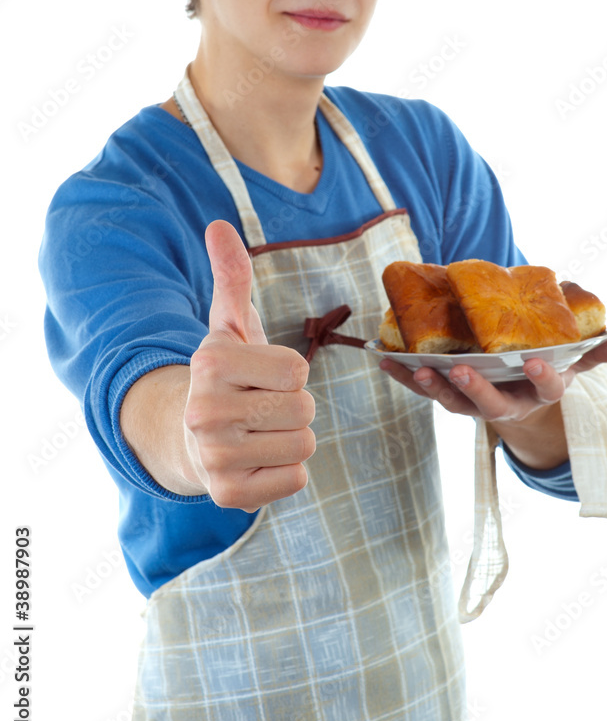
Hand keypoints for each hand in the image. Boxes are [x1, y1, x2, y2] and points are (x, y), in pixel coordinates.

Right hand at [184, 220, 315, 511]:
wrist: (188, 435)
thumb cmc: (227, 375)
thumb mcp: (229, 324)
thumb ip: (232, 275)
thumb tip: (219, 225)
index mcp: (211, 363)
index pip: (298, 369)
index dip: (289, 371)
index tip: (260, 374)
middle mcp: (205, 411)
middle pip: (304, 408)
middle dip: (292, 405)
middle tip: (259, 405)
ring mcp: (214, 457)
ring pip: (304, 444)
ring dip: (291, 437)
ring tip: (258, 431)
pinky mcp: (228, 495)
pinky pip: (296, 479)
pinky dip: (284, 470)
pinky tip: (255, 458)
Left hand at [379, 334, 606, 424]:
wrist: (513, 387)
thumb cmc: (544, 366)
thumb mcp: (572, 360)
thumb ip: (596, 351)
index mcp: (537, 390)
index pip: (545, 387)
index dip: (541, 376)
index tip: (535, 361)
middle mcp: (504, 402)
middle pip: (489, 403)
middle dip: (475, 389)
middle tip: (462, 371)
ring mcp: (472, 401)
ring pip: (451, 401)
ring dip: (432, 386)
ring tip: (417, 368)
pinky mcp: (446, 393)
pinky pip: (423, 387)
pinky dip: (403, 376)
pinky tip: (385, 358)